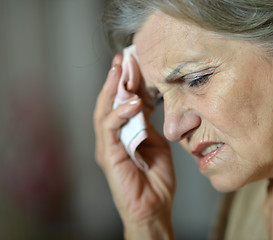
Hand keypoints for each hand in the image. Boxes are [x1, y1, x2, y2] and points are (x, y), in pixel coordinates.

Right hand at [93, 55, 175, 238]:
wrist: (154, 206)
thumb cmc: (155, 177)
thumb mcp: (155, 142)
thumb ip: (148, 123)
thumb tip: (148, 102)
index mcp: (122, 133)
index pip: (120, 102)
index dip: (125, 82)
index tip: (132, 62)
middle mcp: (111, 137)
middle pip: (108, 102)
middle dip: (115, 79)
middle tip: (122, 59)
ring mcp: (108, 146)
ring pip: (105, 111)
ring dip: (114, 90)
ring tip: (122, 71)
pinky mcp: (108, 155)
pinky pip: (110, 129)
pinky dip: (120, 113)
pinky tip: (134, 102)